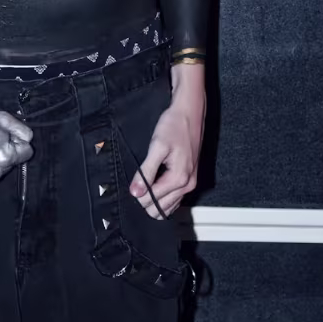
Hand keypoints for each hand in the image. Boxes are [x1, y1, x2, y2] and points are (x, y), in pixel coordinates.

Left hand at [129, 87, 205, 217]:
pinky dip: (163, 197)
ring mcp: (190, 182)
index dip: (138, 193)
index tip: (132, 182)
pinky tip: (154, 184)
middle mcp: (188, 185)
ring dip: (154, 200)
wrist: (189, 112)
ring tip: (144, 182)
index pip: (153, 201)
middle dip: (145, 199)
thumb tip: (135, 192)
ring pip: (168, 207)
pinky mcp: (189, 178)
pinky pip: (174, 199)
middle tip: (137, 182)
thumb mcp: (156, 146)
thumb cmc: (174, 125)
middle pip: (160, 209)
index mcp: (179, 179)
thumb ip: (146, 171)